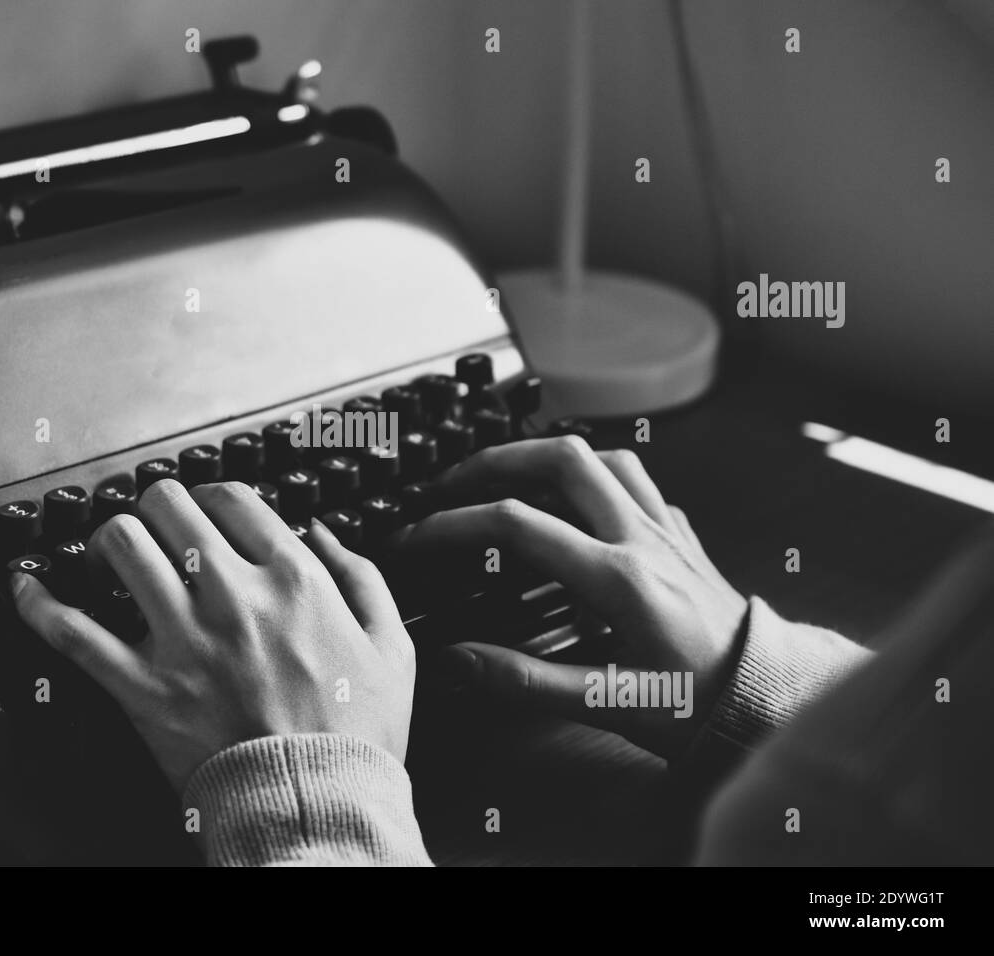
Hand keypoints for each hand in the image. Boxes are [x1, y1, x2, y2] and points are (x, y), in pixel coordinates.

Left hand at [12, 479, 414, 791]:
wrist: (315, 808)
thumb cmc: (356, 735)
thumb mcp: (391, 645)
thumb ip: (362, 576)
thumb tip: (319, 531)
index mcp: (293, 579)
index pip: (233, 500)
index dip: (213, 497)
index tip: (207, 512)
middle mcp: (232, 594)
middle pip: (168, 508)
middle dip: (157, 508)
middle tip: (156, 528)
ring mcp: (182, 638)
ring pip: (120, 546)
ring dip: (108, 539)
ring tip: (109, 553)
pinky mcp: (142, 687)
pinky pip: (72, 632)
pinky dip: (38, 604)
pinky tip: (26, 588)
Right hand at [392, 436, 746, 757]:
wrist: (770, 700)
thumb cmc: (699, 706)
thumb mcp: (609, 704)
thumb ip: (526, 681)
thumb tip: (458, 662)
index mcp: (619, 578)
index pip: (517, 525)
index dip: (454, 525)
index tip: (418, 537)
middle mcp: (642, 539)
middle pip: (561, 459)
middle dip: (495, 460)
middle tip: (452, 481)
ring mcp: (665, 531)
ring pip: (603, 457)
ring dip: (546, 455)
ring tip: (507, 474)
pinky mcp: (681, 537)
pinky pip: (636, 480)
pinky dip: (595, 474)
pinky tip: (577, 497)